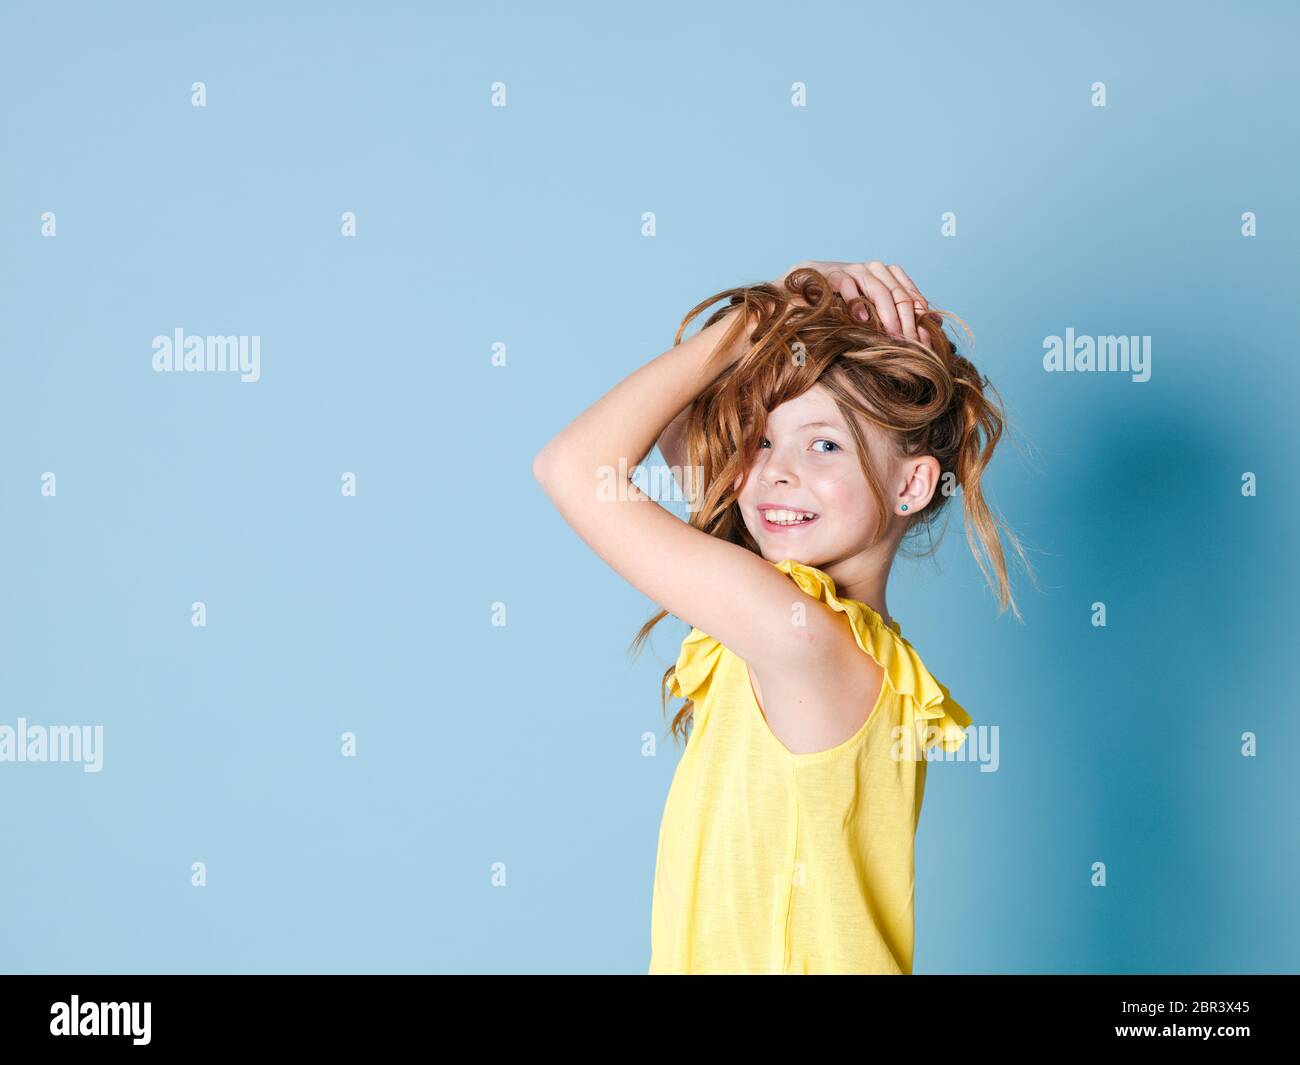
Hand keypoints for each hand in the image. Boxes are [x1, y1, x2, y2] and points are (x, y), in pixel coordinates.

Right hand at [778, 260, 931, 344]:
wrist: (805, 288)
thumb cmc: (843, 303)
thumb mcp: (875, 310)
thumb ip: (902, 313)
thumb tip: (937, 323)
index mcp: (889, 275)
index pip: (912, 295)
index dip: (920, 319)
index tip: (924, 344)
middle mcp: (875, 269)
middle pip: (899, 294)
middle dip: (906, 321)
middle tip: (910, 345)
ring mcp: (854, 269)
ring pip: (878, 289)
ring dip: (886, 314)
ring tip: (892, 335)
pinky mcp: (833, 273)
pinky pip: (848, 284)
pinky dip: (856, 302)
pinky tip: (862, 319)